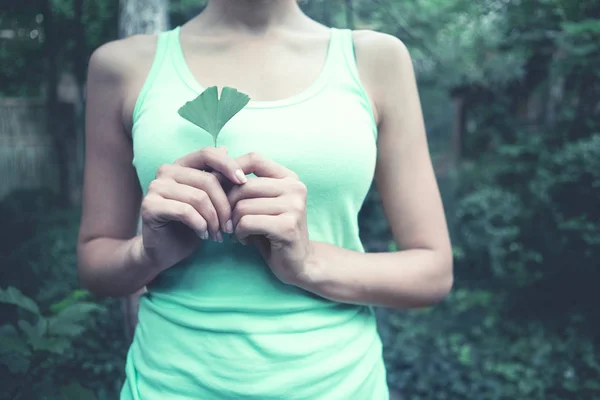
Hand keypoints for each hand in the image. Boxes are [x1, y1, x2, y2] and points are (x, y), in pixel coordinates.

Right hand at [140, 146, 246, 270]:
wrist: (166, 251)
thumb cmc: (192, 224)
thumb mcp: (210, 200)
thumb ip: (216, 177)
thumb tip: (226, 148)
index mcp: (181, 165)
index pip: (207, 153)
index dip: (228, 165)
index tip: (244, 183)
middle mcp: (166, 171)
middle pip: (208, 180)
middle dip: (224, 207)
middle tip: (229, 227)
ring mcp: (155, 187)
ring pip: (199, 197)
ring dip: (214, 220)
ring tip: (218, 234)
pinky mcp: (149, 205)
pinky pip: (185, 211)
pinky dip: (200, 225)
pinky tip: (203, 235)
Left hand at [227, 152, 313, 284]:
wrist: (298, 263)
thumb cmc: (273, 232)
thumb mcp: (261, 203)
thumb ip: (245, 185)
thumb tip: (217, 161)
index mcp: (290, 178)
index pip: (254, 159)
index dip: (231, 169)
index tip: (220, 189)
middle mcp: (295, 188)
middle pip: (243, 186)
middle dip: (228, 205)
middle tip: (228, 221)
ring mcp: (294, 206)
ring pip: (242, 206)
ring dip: (234, 223)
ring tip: (239, 232)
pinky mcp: (288, 226)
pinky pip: (247, 222)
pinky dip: (240, 233)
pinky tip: (245, 240)